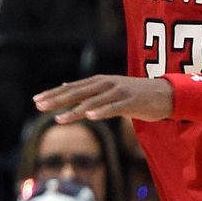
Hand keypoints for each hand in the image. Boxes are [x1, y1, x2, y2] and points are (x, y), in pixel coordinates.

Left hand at [34, 74, 172, 124]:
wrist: (165, 93)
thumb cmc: (134, 94)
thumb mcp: (109, 88)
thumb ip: (88, 89)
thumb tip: (65, 86)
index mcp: (99, 82)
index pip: (71, 88)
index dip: (54, 93)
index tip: (36, 100)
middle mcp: (105, 84)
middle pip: (77, 92)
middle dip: (57, 99)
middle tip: (39, 105)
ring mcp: (117, 92)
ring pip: (92, 101)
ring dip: (75, 110)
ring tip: (59, 118)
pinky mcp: (130, 102)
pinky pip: (113, 108)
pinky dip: (101, 111)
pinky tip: (90, 117)